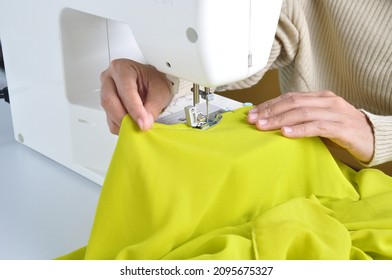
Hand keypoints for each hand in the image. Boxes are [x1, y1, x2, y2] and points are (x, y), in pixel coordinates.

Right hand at [100, 59, 172, 133]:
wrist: (151, 84)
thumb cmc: (154, 81)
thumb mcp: (161, 90)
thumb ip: (153, 106)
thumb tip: (146, 122)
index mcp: (122, 68)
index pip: (125, 90)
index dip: (134, 109)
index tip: (143, 123)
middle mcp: (109, 79)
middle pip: (110, 101)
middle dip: (126, 118)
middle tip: (141, 127)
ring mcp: (105, 93)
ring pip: (109, 113)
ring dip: (124, 124)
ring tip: (140, 126)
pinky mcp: (107, 108)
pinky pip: (110, 122)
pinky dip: (122, 128)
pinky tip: (133, 126)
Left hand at [247, 91, 374, 162]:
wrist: (374, 138)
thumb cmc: (343, 131)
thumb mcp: (320, 121)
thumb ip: (302, 119)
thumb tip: (274, 125)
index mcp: (320, 97)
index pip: (289, 97)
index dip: (269, 104)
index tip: (252, 113)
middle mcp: (327, 101)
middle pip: (292, 102)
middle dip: (269, 111)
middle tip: (252, 119)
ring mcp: (335, 112)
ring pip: (302, 112)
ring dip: (279, 119)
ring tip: (262, 126)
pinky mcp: (342, 127)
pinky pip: (317, 126)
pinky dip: (300, 129)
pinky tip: (286, 133)